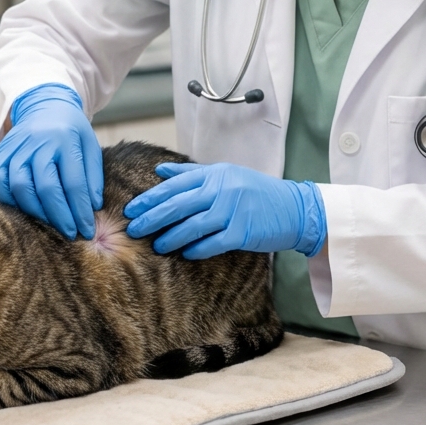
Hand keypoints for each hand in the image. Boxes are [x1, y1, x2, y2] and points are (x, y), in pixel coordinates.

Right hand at [0, 84, 102, 239]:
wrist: (43, 105)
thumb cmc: (71, 131)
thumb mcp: (90, 146)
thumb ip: (92, 176)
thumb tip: (92, 208)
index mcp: (65, 139)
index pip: (74, 183)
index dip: (80, 210)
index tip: (87, 229)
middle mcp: (38, 142)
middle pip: (45, 187)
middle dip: (59, 216)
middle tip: (70, 233)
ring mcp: (16, 147)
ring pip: (20, 187)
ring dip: (36, 212)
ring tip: (50, 225)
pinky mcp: (0, 153)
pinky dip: (11, 201)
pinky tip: (26, 211)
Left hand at [124, 162, 325, 259]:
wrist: (293, 208)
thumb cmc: (255, 191)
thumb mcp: (225, 174)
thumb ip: (191, 174)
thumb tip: (159, 170)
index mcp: (214, 174)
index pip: (174, 185)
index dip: (150, 198)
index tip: (131, 209)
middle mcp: (221, 190)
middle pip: (178, 205)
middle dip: (152, 218)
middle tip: (133, 230)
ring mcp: (233, 211)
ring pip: (192, 225)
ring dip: (171, 237)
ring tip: (156, 246)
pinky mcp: (243, 232)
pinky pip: (213, 242)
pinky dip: (197, 249)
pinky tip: (185, 254)